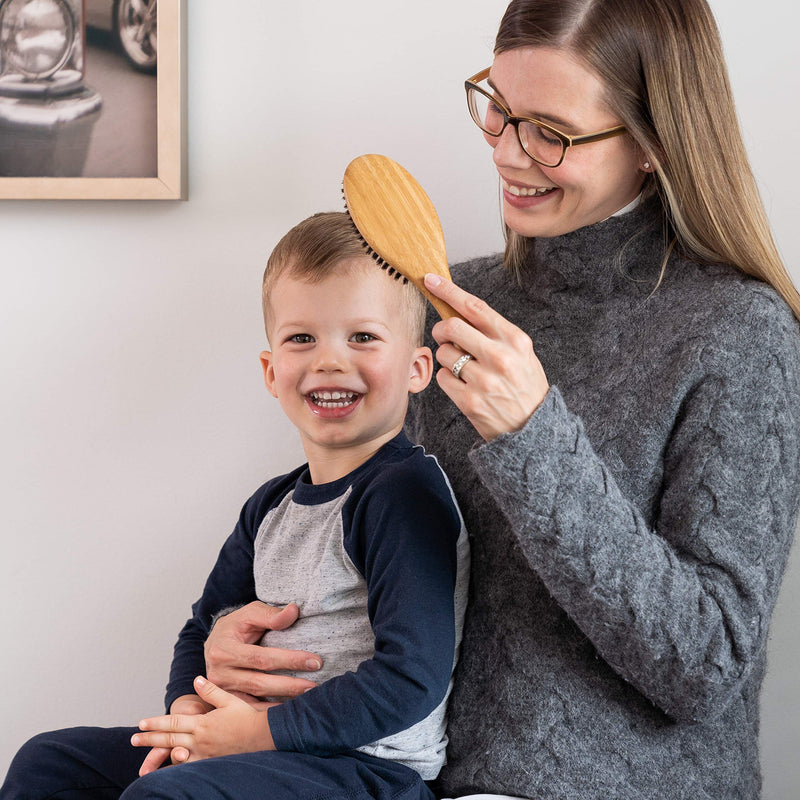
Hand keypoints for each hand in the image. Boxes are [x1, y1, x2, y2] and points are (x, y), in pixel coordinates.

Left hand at [133, 677, 276, 771]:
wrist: (262, 736)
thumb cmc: (246, 717)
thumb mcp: (229, 699)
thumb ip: (210, 691)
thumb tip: (196, 679)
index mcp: (202, 723)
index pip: (173, 722)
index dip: (156, 722)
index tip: (141, 723)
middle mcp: (199, 740)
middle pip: (169, 739)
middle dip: (150, 739)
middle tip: (133, 739)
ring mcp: (203, 754)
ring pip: (175, 756)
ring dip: (159, 756)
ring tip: (144, 762)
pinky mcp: (210, 763)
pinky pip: (189, 768)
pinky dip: (176, 769)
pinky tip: (168, 773)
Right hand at [205, 601, 321, 701]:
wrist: (215, 642)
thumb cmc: (236, 626)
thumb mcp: (250, 614)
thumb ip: (271, 615)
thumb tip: (294, 611)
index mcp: (224, 650)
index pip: (261, 658)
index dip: (289, 660)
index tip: (315, 662)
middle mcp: (219, 673)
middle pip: (259, 683)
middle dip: (290, 686)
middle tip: (315, 686)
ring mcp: (222, 691)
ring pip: (255, 700)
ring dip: (282, 701)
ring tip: (307, 700)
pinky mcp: (226, 702)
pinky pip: (250, 709)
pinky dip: (269, 712)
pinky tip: (288, 712)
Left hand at [424, 273, 548, 440]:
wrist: (533, 430)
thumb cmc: (524, 386)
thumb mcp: (522, 354)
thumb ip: (494, 333)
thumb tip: (458, 313)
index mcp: (515, 340)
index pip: (475, 307)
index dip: (449, 291)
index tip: (431, 281)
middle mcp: (500, 358)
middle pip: (452, 327)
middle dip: (442, 329)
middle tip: (443, 335)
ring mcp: (484, 380)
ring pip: (445, 354)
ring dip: (448, 358)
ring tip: (464, 369)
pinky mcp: (469, 401)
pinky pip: (443, 377)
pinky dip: (448, 379)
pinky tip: (463, 386)